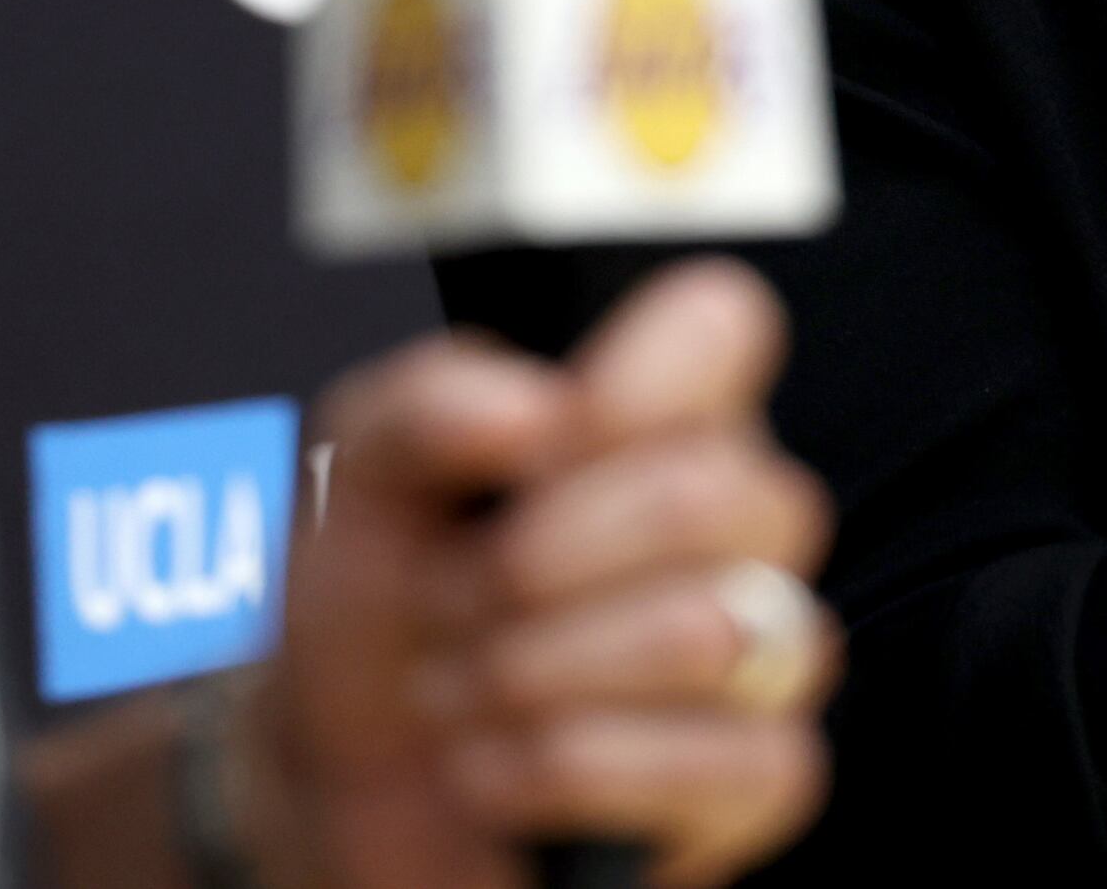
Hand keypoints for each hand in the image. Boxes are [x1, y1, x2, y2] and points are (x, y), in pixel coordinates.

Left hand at [239, 259, 836, 888]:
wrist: (344, 775)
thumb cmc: (383, 607)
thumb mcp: (356, 485)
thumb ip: (423, 410)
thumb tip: (531, 410)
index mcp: (650, 417)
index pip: (723, 327)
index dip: (635, 380)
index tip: (539, 443)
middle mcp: (733, 522)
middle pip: (708, 494)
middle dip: (533, 561)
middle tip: (448, 597)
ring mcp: (762, 651)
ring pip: (708, 635)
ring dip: (529, 672)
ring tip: (456, 686)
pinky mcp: (758, 777)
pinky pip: (710, 765)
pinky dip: (557, 770)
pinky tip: (491, 767)